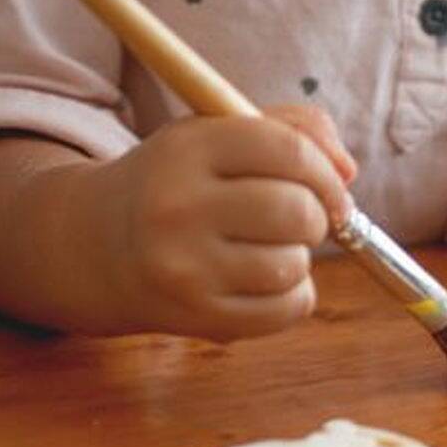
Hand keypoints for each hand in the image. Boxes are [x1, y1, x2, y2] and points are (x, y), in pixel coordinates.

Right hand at [73, 105, 356, 339]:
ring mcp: (185, 267)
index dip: (326, 172)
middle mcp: (178, 207)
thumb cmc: (179, 185)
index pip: (288, 150)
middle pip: (297, 211)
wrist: (99, 246)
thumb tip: (347, 171)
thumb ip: (290, 129)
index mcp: (186, 147)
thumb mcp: (216, 135)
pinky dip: (294, 296)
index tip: (332, 188)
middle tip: (300, 219)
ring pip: (294, 265)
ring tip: (270, 249)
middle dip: (316, 216)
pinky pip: (288, 308)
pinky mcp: (197, 316)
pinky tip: (267, 282)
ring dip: (299, 258)